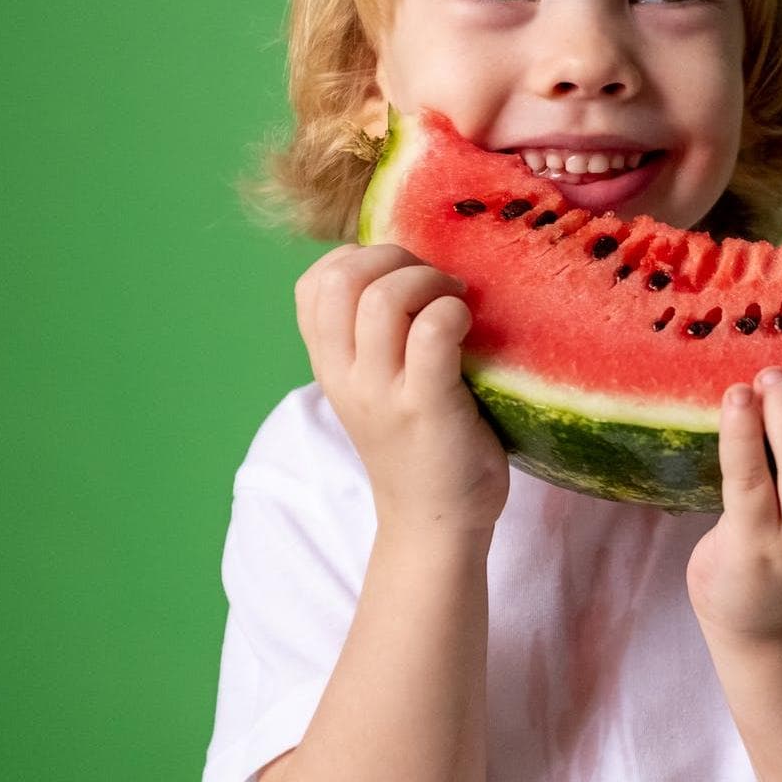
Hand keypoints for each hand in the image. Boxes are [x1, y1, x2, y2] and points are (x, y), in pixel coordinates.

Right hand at [294, 243, 509, 534]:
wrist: (436, 523)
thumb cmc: (420, 444)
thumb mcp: (376, 387)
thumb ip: (375, 337)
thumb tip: (409, 269)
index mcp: (330, 365)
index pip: (312, 284)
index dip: (358, 259)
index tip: (400, 276)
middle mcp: (346, 376)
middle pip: (341, 279)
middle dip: (394, 258)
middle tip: (435, 283)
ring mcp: (382, 393)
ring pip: (384, 298)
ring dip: (430, 282)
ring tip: (455, 303)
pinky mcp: (426, 407)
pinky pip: (432, 332)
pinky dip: (453, 312)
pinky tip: (469, 327)